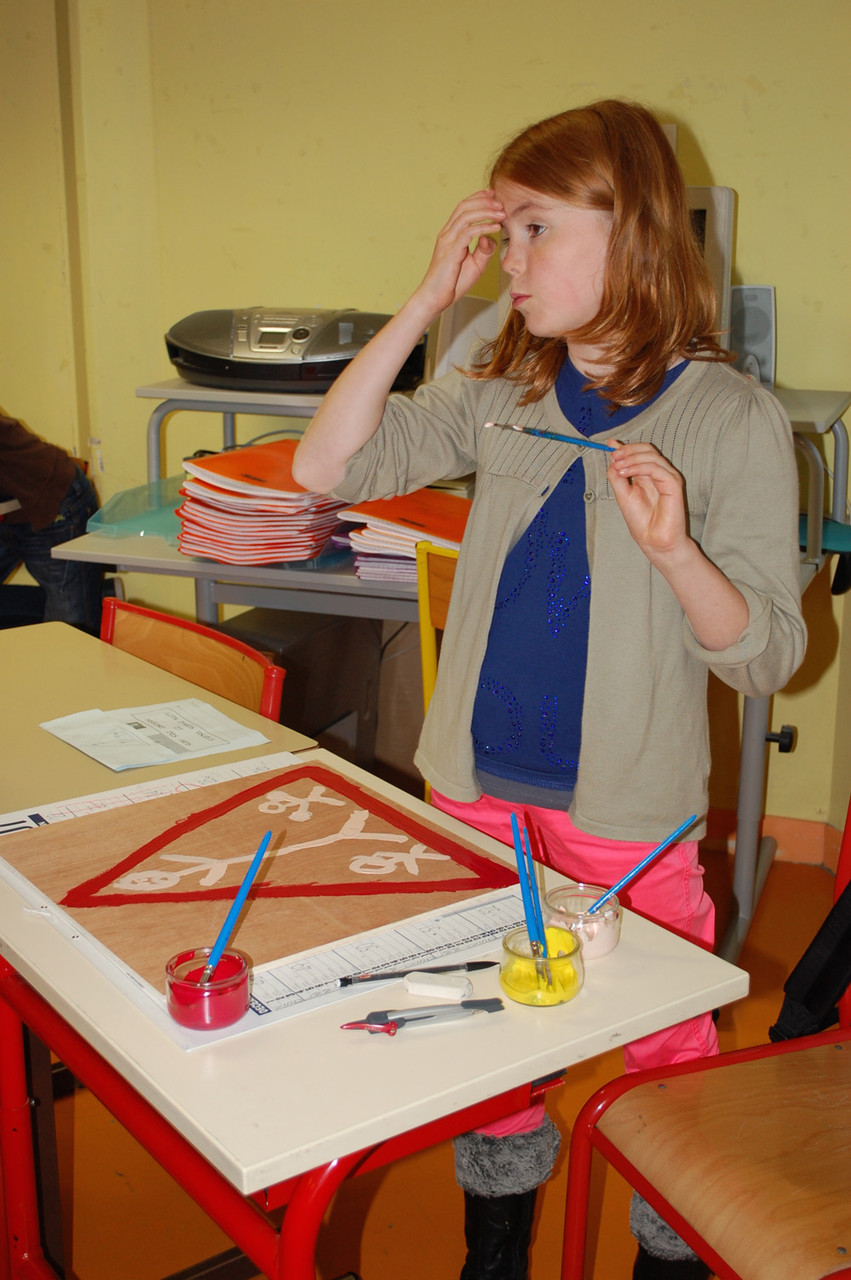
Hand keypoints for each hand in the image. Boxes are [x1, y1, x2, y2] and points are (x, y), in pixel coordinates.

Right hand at [414, 190, 504, 316]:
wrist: (435, 299)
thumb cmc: (453, 283)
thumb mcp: (475, 264)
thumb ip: (484, 250)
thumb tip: (490, 237)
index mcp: (450, 234)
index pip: (463, 208)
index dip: (478, 198)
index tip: (493, 195)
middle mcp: (447, 234)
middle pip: (464, 206)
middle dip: (484, 201)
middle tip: (502, 203)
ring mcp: (447, 241)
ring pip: (466, 216)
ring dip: (486, 211)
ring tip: (502, 213)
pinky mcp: (451, 252)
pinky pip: (468, 233)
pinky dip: (483, 227)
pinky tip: (495, 228)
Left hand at [606, 441, 688, 561]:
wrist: (654, 541)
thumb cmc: (641, 521)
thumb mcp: (623, 494)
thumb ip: (617, 474)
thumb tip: (611, 453)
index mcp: (649, 474)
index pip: (641, 451)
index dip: (625, 447)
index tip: (610, 446)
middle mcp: (660, 473)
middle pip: (647, 449)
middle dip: (628, 450)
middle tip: (614, 456)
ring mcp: (668, 477)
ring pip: (651, 456)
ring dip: (631, 458)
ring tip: (617, 467)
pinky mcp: (674, 484)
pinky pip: (656, 468)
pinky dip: (639, 467)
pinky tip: (625, 473)